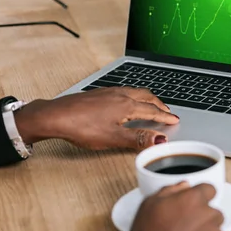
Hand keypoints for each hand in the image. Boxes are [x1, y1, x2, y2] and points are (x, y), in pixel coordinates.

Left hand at [14, 87, 179, 149]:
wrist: (55, 115)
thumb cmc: (81, 126)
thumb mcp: (113, 138)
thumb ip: (138, 139)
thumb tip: (160, 140)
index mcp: (126, 105)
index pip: (152, 111)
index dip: (165, 117)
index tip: (174, 120)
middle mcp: (120, 95)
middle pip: (146, 97)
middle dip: (159, 104)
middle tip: (167, 111)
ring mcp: (108, 92)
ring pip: (135, 91)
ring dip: (147, 98)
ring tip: (151, 103)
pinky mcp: (98, 93)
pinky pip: (124, 90)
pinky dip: (134, 95)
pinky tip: (126, 100)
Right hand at [113, 183, 223, 230]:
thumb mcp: (150, 204)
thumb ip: (171, 190)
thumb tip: (183, 186)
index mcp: (193, 199)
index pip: (209, 189)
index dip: (201, 196)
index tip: (196, 202)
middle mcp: (208, 215)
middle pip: (213, 212)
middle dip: (202, 217)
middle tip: (185, 226)